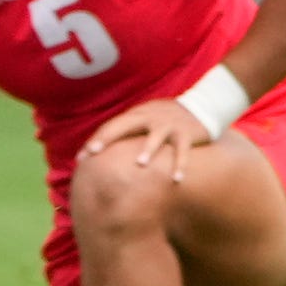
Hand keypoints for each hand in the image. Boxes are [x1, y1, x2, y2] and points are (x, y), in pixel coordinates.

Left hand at [80, 96, 217, 183]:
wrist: (205, 105)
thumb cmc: (169, 117)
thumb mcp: (148, 117)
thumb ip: (129, 129)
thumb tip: (103, 151)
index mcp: (139, 114)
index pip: (112, 126)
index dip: (96, 140)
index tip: (81, 157)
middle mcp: (151, 117)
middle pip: (125, 126)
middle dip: (108, 138)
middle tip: (93, 152)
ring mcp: (170, 125)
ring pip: (156, 137)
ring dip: (148, 149)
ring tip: (140, 164)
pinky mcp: (187, 134)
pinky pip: (183, 151)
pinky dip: (180, 164)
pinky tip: (176, 179)